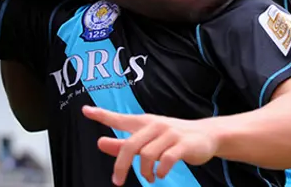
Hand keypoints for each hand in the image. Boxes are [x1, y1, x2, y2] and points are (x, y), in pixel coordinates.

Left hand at [82, 106, 217, 184]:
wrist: (206, 136)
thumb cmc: (171, 137)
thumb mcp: (146, 139)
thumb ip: (123, 143)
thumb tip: (100, 142)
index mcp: (144, 122)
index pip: (120, 118)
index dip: (102, 115)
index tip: (85, 111)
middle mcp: (155, 125)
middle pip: (131, 145)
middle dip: (121, 166)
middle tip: (117, 181)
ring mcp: (170, 134)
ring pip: (147, 155)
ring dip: (145, 171)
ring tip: (150, 178)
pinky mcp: (183, 145)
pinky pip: (167, 159)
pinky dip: (161, 171)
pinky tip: (161, 174)